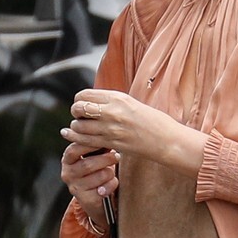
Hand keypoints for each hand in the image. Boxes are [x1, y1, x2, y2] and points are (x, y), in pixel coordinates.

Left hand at [61, 89, 204, 173]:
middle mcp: (112, 111)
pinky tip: (72, 136)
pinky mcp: (112, 143)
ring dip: (76, 127)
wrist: (166, 140)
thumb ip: (111, 102)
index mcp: (118, 97)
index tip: (82, 105)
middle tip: (80, 117)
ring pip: (79, 126)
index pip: (85, 94)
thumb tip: (92, 102)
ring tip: (81, 128)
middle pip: (79, 108)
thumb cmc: (152, 121)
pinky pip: (85, 140)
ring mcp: (111, 128)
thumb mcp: (131, 103)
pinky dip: (76, 138)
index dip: (79, 100)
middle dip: (76, 113)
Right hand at [61, 141, 117, 216]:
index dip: (90, 144)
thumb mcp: (93, 156)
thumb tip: (107, 132)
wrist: (97, 200)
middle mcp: (67, 174)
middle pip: (88, 164)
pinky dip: (112, 185)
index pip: (74, 149)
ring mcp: (75, 188)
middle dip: (106, 159)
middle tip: (116, 156)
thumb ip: (96, 145)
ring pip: (100, 176)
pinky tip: (111, 184)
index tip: (104, 140)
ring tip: (112, 171)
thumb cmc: (97, 171)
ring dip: (110, 172)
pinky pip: (105, 189)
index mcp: (67, 160)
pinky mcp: (86, 200)